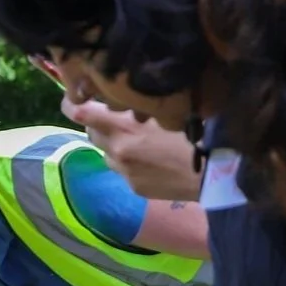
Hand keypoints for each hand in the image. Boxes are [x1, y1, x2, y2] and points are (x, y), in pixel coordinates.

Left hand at [62, 95, 201, 200]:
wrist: (214, 172)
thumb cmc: (196, 132)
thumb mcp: (163, 110)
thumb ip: (135, 106)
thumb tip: (117, 99)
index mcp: (122, 127)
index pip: (79, 113)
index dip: (71, 104)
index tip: (73, 98)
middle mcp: (117, 150)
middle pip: (91, 132)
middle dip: (98, 123)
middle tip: (116, 115)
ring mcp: (124, 172)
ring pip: (106, 152)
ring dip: (114, 143)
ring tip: (138, 138)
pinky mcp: (134, 187)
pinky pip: (122, 170)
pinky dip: (129, 161)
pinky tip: (151, 159)